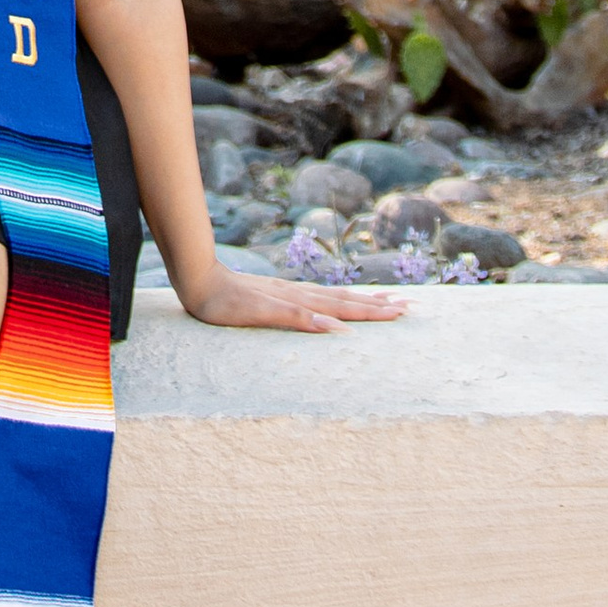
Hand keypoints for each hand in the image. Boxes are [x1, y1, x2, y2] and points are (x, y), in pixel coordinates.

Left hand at [177, 258, 406, 333]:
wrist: (198, 278)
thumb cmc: (224, 302)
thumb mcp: (259, 313)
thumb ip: (297, 318)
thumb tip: (335, 328)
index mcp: (300, 301)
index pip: (345, 308)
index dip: (374, 312)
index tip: (403, 311)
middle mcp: (300, 294)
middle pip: (346, 300)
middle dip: (378, 305)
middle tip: (409, 307)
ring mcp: (290, 292)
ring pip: (334, 296)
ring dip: (362, 300)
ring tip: (385, 299)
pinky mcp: (279, 293)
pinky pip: (318, 297)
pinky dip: (337, 300)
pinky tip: (338, 304)